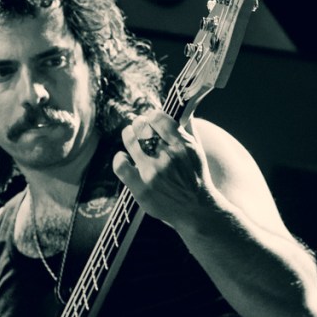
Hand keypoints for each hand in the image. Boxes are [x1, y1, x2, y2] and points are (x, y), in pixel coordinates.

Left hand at [113, 109, 214, 225]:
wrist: (197, 210)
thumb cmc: (195, 177)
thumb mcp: (197, 150)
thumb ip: (187, 127)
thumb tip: (182, 106)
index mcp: (183, 145)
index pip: (157, 118)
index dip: (151, 116)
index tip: (150, 119)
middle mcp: (168, 157)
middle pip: (142, 127)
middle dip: (138, 124)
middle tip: (139, 127)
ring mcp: (153, 173)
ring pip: (130, 141)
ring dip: (128, 135)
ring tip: (130, 136)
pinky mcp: (141, 188)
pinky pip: (120, 166)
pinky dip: (119, 158)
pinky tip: (123, 157)